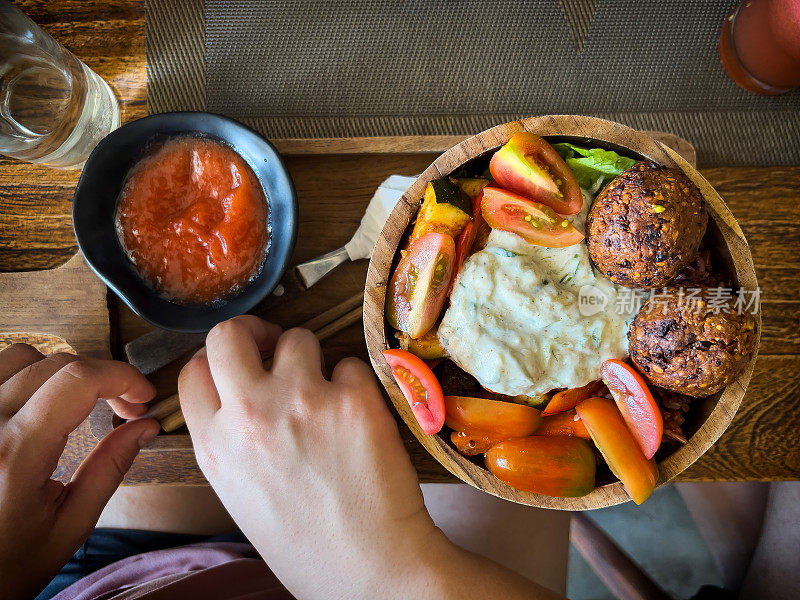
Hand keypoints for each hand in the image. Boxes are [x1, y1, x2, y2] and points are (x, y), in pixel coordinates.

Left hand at [0, 344, 159, 599]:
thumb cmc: (7, 564)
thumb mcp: (69, 526)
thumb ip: (110, 468)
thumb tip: (147, 426)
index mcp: (17, 455)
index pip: (78, 381)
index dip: (122, 376)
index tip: (143, 396)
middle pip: (56, 364)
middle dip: (103, 376)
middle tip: (124, 407)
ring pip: (18, 357)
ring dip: (60, 371)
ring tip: (79, 401)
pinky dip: (24, 374)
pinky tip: (40, 401)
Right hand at [179, 317, 445, 598]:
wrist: (369, 570)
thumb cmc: (306, 542)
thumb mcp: (240, 494)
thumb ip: (230, 438)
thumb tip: (237, 388)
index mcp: (215, 445)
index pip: (193, 368)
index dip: (217, 360)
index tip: (241, 362)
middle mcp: (250, 415)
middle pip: (229, 332)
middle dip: (253, 330)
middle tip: (275, 345)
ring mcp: (303, 401)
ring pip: (298, 337)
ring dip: (312, 358)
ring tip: (326, 394)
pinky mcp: (353, 400)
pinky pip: (350, 364)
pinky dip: (355, 384)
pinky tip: (358, 420)